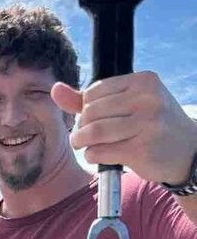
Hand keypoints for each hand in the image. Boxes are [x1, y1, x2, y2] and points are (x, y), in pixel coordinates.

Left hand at [52, 73, 196, 184]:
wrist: (187, 151)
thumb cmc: (152, 125)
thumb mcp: (128, 104)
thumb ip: (89, 98)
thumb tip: (55, 90)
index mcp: (144, 81)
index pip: (94, 91)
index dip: (86, 108)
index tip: (93, 119)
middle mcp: (147, 99)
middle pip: (91, 112)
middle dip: (82, 127)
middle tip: (87, 136)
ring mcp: (147, 124)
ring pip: (93, 131)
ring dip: (81, 142)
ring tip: (84, 145)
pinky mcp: (141, 149)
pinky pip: (99, 151)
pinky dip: (92, 156)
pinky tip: (98, 156)